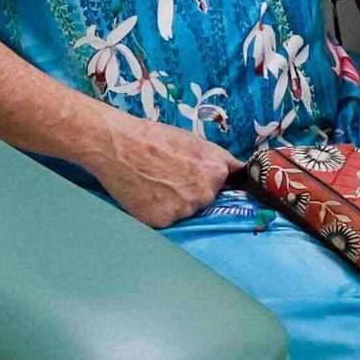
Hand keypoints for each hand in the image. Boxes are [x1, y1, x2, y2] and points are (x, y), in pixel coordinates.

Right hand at [91, 114, 234, 227]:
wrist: (118, 145)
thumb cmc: (154, 138)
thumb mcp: (195, 141)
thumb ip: (220, 159)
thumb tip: (241, 170)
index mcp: (216, 172)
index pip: (224, 187)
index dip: (205, 179)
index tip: (190, 174)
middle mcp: (204, 195)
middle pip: (203, 201)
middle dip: (190, 192)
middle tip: (167, 176)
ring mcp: (183, 210)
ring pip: (184, 212)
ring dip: (173, 202)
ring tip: (154, 183)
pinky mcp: (162, 221)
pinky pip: (165, 220)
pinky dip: (156, 210)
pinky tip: (145, 194)